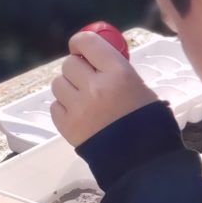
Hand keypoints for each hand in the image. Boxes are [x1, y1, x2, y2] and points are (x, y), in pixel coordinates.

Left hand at [51, 31, 158, 146]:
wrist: (140, 160)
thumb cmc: (147, 122)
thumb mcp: (140, 87)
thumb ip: (117, 70)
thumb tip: (97, 58)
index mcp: (118, 73)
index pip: (88, 42)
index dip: (80, 43)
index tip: (80, 47)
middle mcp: (95, 86)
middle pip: (69, 63)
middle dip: (76, 68)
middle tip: (86, 78)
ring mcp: (78, 107)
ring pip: (58, 83)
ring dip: (68, 88)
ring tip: (82, 99)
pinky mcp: (66, 125)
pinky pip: (55, 105)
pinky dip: (63, 108)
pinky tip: (78, 114)